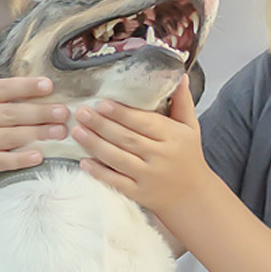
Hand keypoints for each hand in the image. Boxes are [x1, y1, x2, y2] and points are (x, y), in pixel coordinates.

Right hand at [0, 35, 66, 197]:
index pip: (1, 88)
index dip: (25, 86)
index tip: (50, 85)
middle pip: (9, 113)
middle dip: (39, 112)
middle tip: (64, 112)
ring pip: (9, 136)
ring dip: (37, 134)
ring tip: (60, 131)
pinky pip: (2, 161)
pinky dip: (21, 159)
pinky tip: (40, 156)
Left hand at [70, 79, 212, 229]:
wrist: (194, 196)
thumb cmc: (189, 156)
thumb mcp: (190, 128)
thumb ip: (182, 102)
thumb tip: (180, 75)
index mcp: (173, 137)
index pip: (144, 122)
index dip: (122, 113)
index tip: (102, 103)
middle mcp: (161, 156)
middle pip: (127, 139)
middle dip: (101, 125)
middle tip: (81, 113)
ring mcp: (149, 177)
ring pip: (118, 159)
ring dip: (95, 144)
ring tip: (76, 131)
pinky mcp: (139, 194)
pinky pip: (116, 182)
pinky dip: (99, 173)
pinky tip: (83, 162)